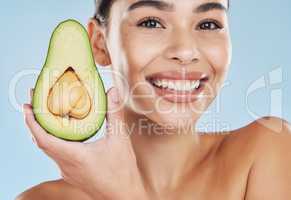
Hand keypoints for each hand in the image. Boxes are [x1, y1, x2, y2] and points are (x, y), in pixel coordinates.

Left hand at [23, 87, 146, 199]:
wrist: (123, 197)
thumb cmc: (122, 172)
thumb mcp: (120, 140)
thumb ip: (114, 114)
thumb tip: (112, 92)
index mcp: (74, 156)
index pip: (44, 138)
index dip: (32, 122)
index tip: (28, 106)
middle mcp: (66, 165)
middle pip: (42, 142)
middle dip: (35, 121)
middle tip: (35, 103)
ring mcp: (67, 171)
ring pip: (48, 149)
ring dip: (43, 132)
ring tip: (45, 115)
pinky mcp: (72, 174)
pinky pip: (56, 155)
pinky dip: (53, 141)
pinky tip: (62, 134)